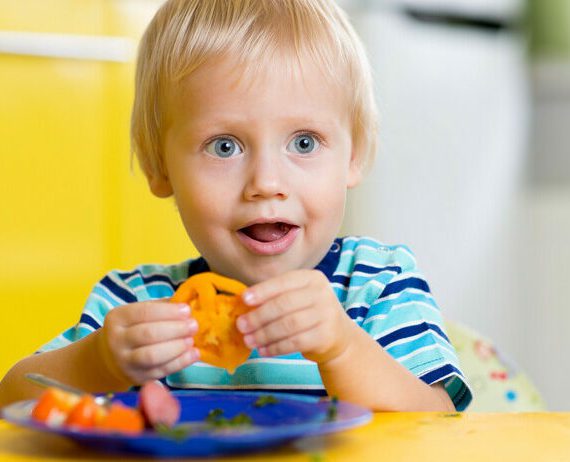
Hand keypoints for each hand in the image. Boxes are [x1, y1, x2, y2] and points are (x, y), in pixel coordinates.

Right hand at [98, 300, 199, 384]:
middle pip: (149, 334)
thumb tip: (187, 304)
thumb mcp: (139, 312)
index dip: (168, 311)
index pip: (144, 312)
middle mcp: (117, 340)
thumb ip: (161, 307)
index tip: (187, 310)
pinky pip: (161, 371)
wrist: (113, 357)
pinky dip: (181, 362)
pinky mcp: (138, 377)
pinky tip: (193, 354)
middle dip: (176, 329)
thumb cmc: (134, 328)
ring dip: (177, 347)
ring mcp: (126, 361)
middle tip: (194, 325)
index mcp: (118, 318)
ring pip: (152, 355)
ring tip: (191, 340)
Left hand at [236, 270, 355, 364]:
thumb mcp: (297, 297)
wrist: (339, 336)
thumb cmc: (309, 313)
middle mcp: (322, 293)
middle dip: (259, 316)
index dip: (262, 291)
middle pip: (284, 304)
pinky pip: (295, 342)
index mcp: (312, 278)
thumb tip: (244, 303)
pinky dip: (276, 347)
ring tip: (249, 341)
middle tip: (241, 326)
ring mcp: (326, 315)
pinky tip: (263, 350)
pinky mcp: (326, 336)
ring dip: (264, 334)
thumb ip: (275, 297)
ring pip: (288, 325)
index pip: (283, 282)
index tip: (244, 300)